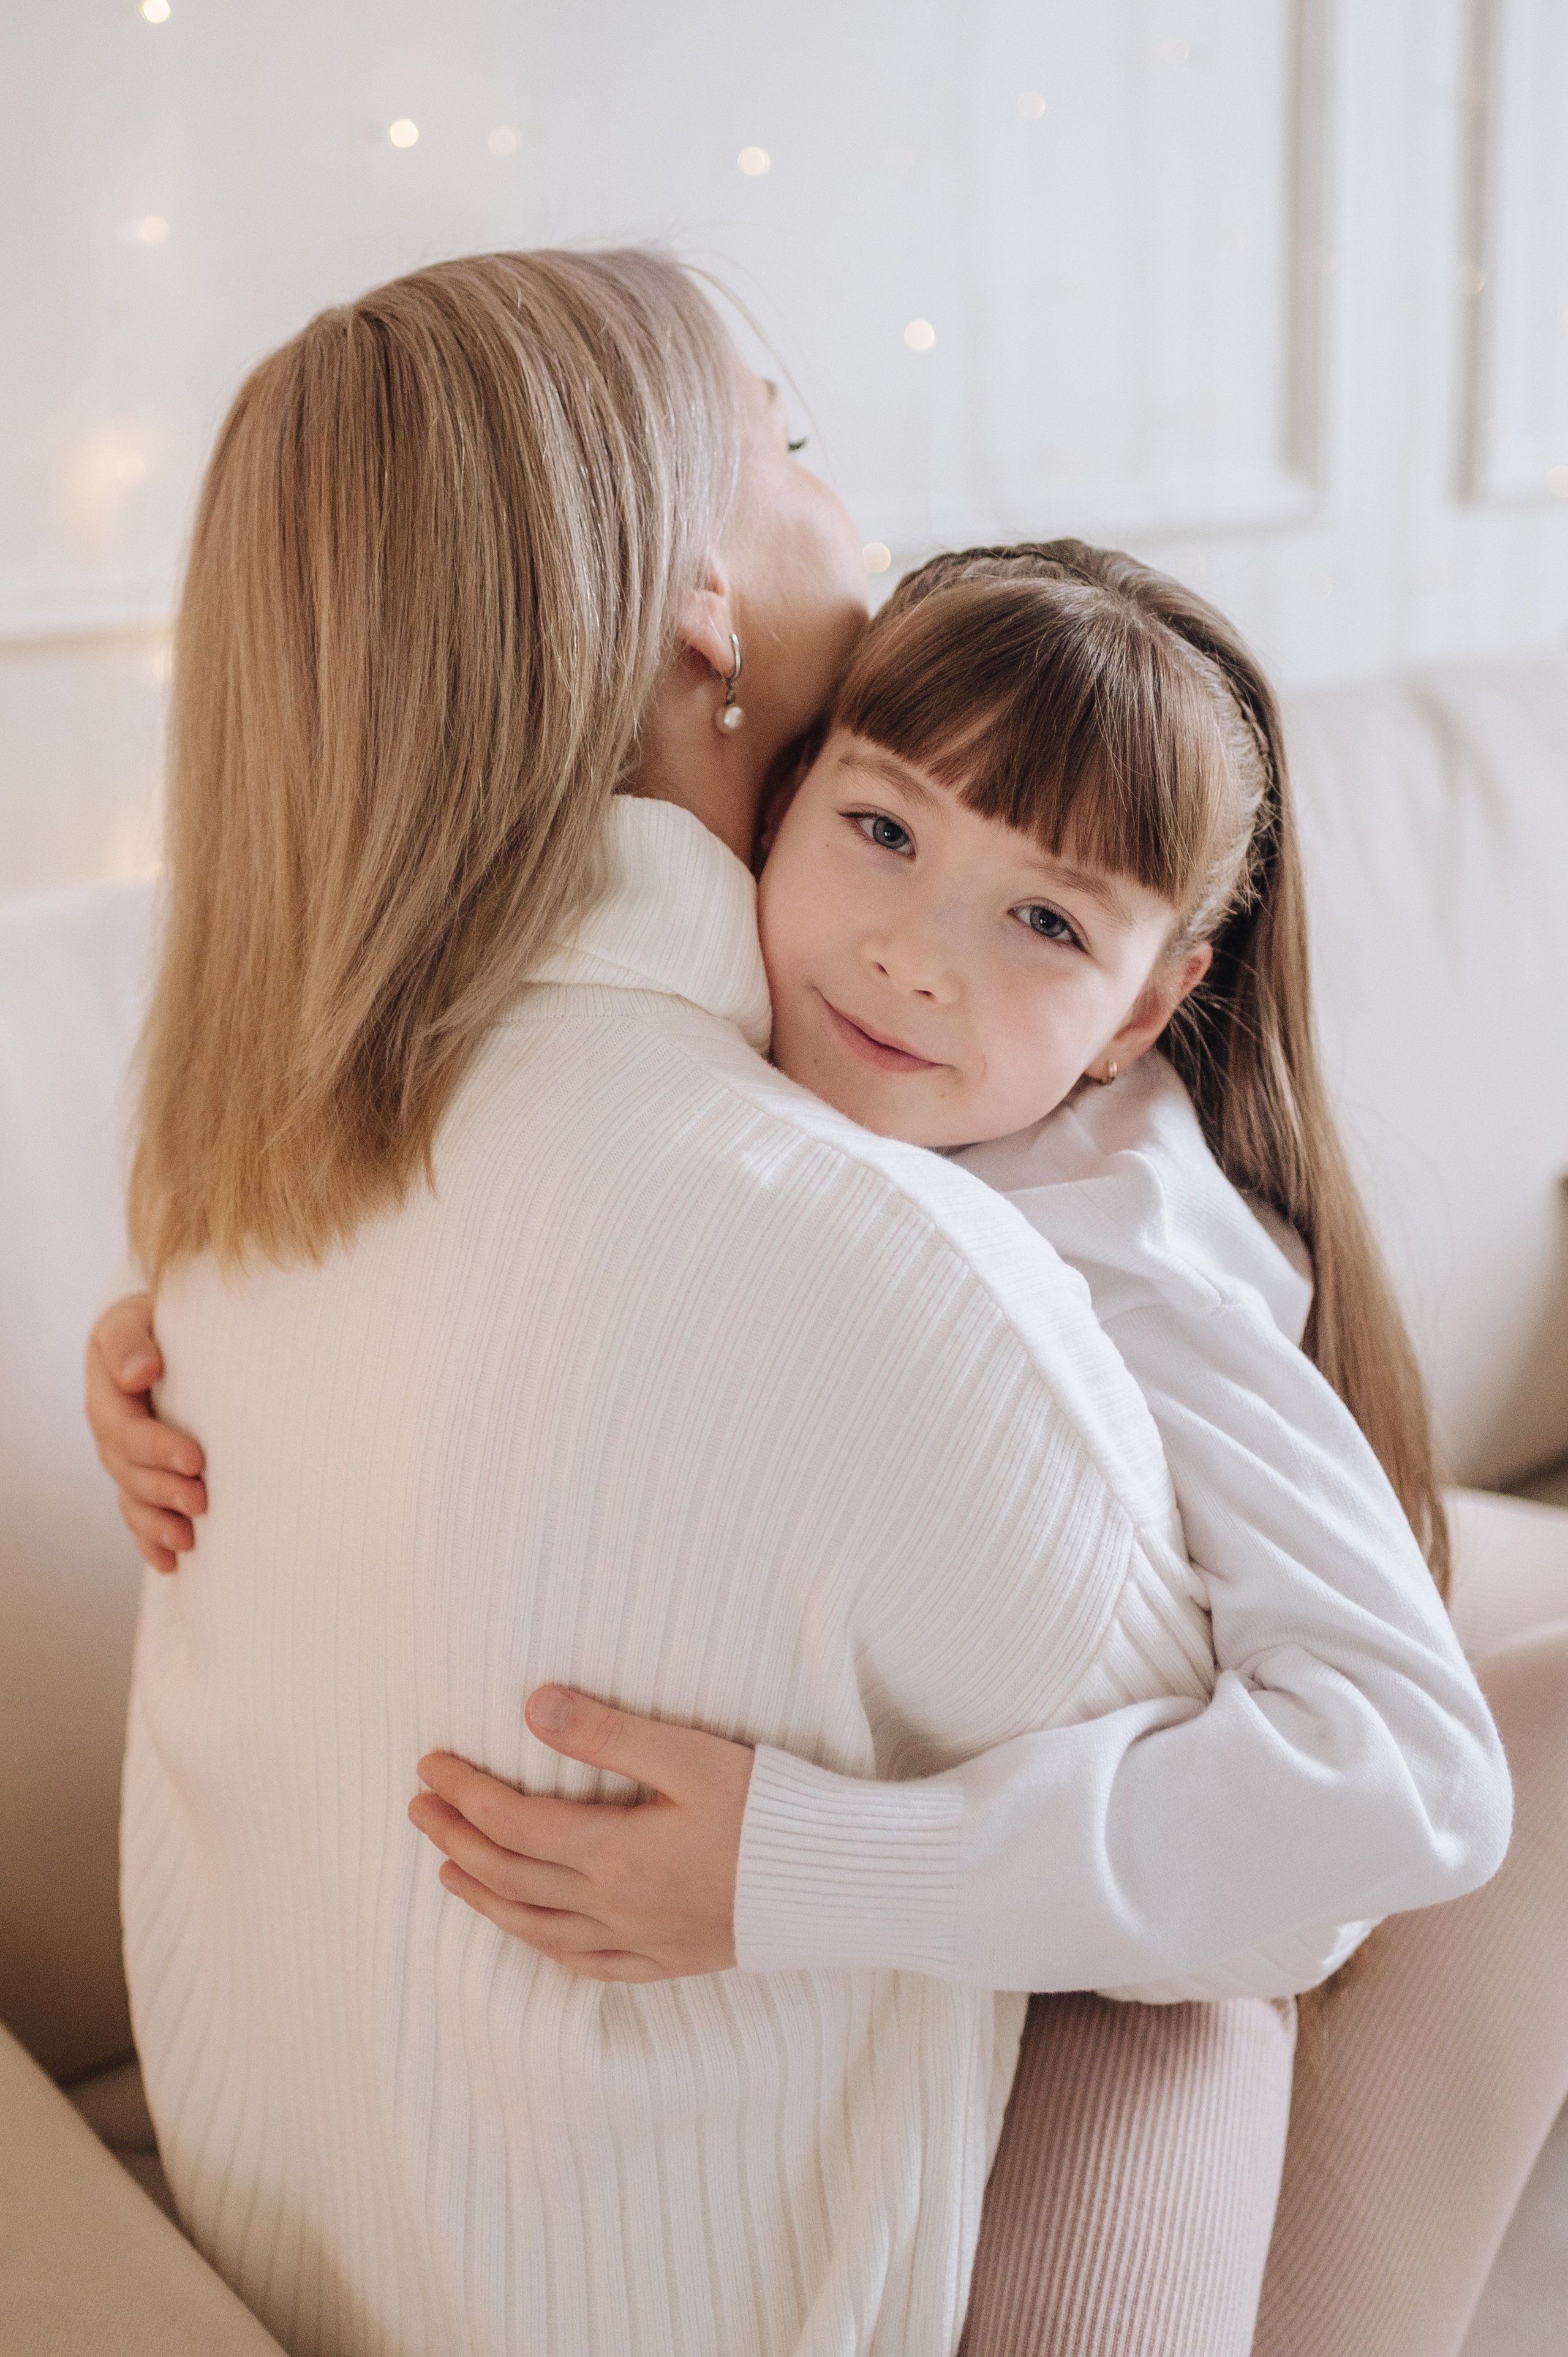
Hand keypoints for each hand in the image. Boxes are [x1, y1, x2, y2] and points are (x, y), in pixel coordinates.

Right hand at [85, 1293, 206, 1572]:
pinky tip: (171, 1562)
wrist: (157, 1335)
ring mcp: (123, 1458)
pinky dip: (151, 1541)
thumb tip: (139, 1372)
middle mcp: (111, 1432)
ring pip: (134, 1498)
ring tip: (189, 1540)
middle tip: (202, 1501)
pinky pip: (137, 1515)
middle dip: (165, 1491)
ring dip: (159, 1523)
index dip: (158, 1448)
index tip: (195, 1459)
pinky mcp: (139, 1475)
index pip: (127, 1430)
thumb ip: (129, 1343)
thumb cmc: (152, 1322)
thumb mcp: (132, 1318)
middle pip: (131, 1472)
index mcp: (106, 1394)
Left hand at [408, 1687, 754, 1982]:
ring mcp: (639, 1940)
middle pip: (510, 1874)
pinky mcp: (668, 1960)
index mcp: (613, 1852)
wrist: (836, 1883)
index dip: (462, 1792)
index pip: (511, 1821)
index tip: (429, 1764)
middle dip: (456, 1838)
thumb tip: (534, 1706)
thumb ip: (609, 1734)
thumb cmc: (770, 1810)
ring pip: (535, 1927)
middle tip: (420, 1805)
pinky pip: (588, 1966)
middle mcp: (614, 1906)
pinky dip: (545, 1948)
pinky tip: (531, 1935)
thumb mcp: (690, 1756)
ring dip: (483, 1895)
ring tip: (448, 1870)